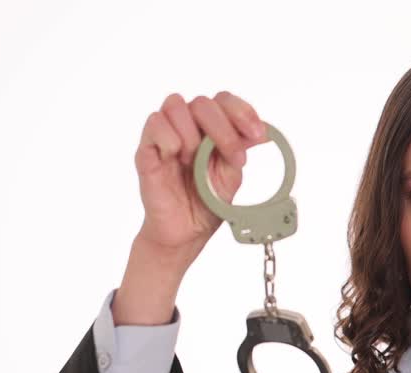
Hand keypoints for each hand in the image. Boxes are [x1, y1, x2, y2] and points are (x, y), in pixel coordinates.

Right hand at [133, 91, 271, 266]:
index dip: (243, 112)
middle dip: (224, 129)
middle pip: (203, 103)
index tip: (258, 136)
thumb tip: (263, 131)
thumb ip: (240, 149)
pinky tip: (175, 158)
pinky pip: (154, 123)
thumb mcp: (231, 175)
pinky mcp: (147, 149)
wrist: (186, 233)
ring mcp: (165, 135)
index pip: (224, 101)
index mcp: (210, 129)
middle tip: (233, 158)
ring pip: (175, 105)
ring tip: (194, 161)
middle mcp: (187, 126)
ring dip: (192, 134)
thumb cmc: (206, 203)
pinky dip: (170, 139)